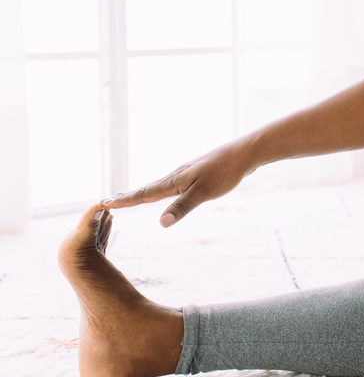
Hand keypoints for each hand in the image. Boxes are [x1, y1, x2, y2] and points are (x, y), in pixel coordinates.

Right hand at [100, 139, 257, 226]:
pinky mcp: (197, 173)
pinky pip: (172, 183)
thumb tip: (161, 223)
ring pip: (159, 185)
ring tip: (130, 196)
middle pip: (147, 188)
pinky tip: (165, 190)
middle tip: (107, 201)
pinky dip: (159, 188)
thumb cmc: (225, 173)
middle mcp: (176, 175)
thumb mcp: (204, 193)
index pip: (144, 193)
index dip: (126, 201)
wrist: (244, 153)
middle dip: (128, 196)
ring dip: (142, 192)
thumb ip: (182, 207)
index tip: (105, 203)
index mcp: (175, 181)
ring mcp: (186, 173)